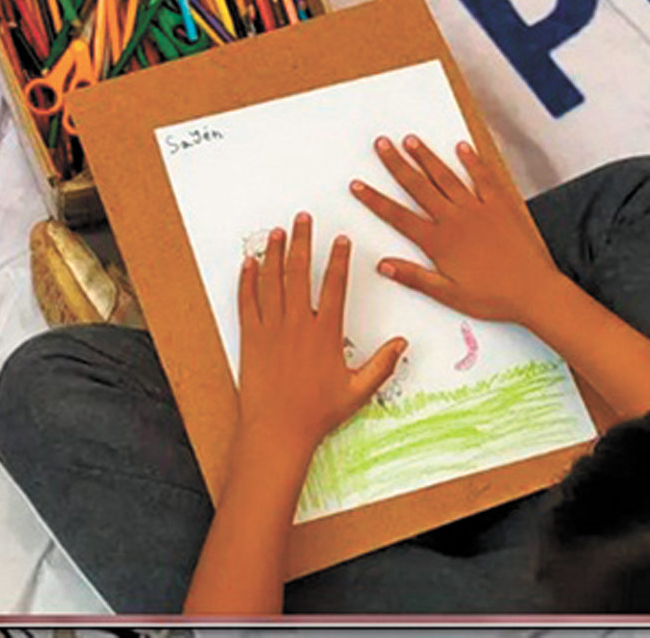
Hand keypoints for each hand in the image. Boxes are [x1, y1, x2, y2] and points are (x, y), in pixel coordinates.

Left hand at [231, 213, 404, 467]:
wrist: (278, 430)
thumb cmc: (317, 413)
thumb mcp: (358, 391)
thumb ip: (382, 365)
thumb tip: (402, 343)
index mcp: (324, 333)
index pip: (334, 285)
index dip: (338, 259)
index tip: (340, 239)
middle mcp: (297, 324)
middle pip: (299, 272)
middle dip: (302, 241)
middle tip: (303, 219)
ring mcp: (271, 329)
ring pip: (271, 281)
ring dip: (273, 253)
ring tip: (275, 231)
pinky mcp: (250, 338)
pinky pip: (246, 302)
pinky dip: (247, 280)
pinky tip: (248, 263)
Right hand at [352, 136, 567, 324]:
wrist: (534, 291)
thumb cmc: (493, 297)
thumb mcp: (449, 294)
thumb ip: (415, 277)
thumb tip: (385, 266)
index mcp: (439, 241)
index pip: (398, 216)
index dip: (375, 200)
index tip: (359, 186)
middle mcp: (455, 219)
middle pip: (419, 186)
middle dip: (397, 164)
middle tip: (382, 145)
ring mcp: (478, 209)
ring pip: (446, 177)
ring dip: (427, 157)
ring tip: (411, 140)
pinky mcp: (500, 206)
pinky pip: (483, 178)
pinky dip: (472, 161)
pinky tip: (462, 148)